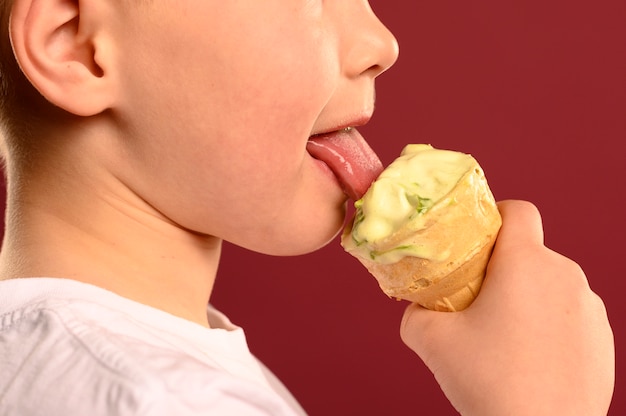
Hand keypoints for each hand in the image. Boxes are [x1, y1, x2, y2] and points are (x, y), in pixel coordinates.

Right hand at [400, 200, 613, 414]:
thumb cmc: (490, 382)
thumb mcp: (430, 340)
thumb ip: (414, 312)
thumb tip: (415, 306)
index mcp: (525, 263)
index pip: (518, 210)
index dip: (495, 216)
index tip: (476, 243)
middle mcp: (565, 276)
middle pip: (530, 253)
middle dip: (503, 270)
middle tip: (477, 304)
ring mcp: (590, 309)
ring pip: (550, 286)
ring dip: (527, 299)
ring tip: (504, 340)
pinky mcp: (603, 340)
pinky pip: (570, 316)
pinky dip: (550, 326)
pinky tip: (531, 360)